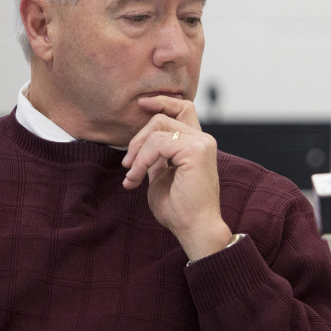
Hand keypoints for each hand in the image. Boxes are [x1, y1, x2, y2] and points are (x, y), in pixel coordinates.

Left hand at [121, 95, 231, 260]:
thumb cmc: (180, 210)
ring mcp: (201, 144)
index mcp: (198, 144)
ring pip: (158, 128)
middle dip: (138, 137)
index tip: (141, 104)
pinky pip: (157, 144)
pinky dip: (141, 160)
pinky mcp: (195, 152)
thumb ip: (156, 158)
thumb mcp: (161, 177)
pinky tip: (136, 178)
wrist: (195, 228)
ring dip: (137, 152)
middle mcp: (203, 140)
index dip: (162, 102)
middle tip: (127, 164)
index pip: (183, 108)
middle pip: (164, 117)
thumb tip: (140, 146)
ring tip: (131, 176)